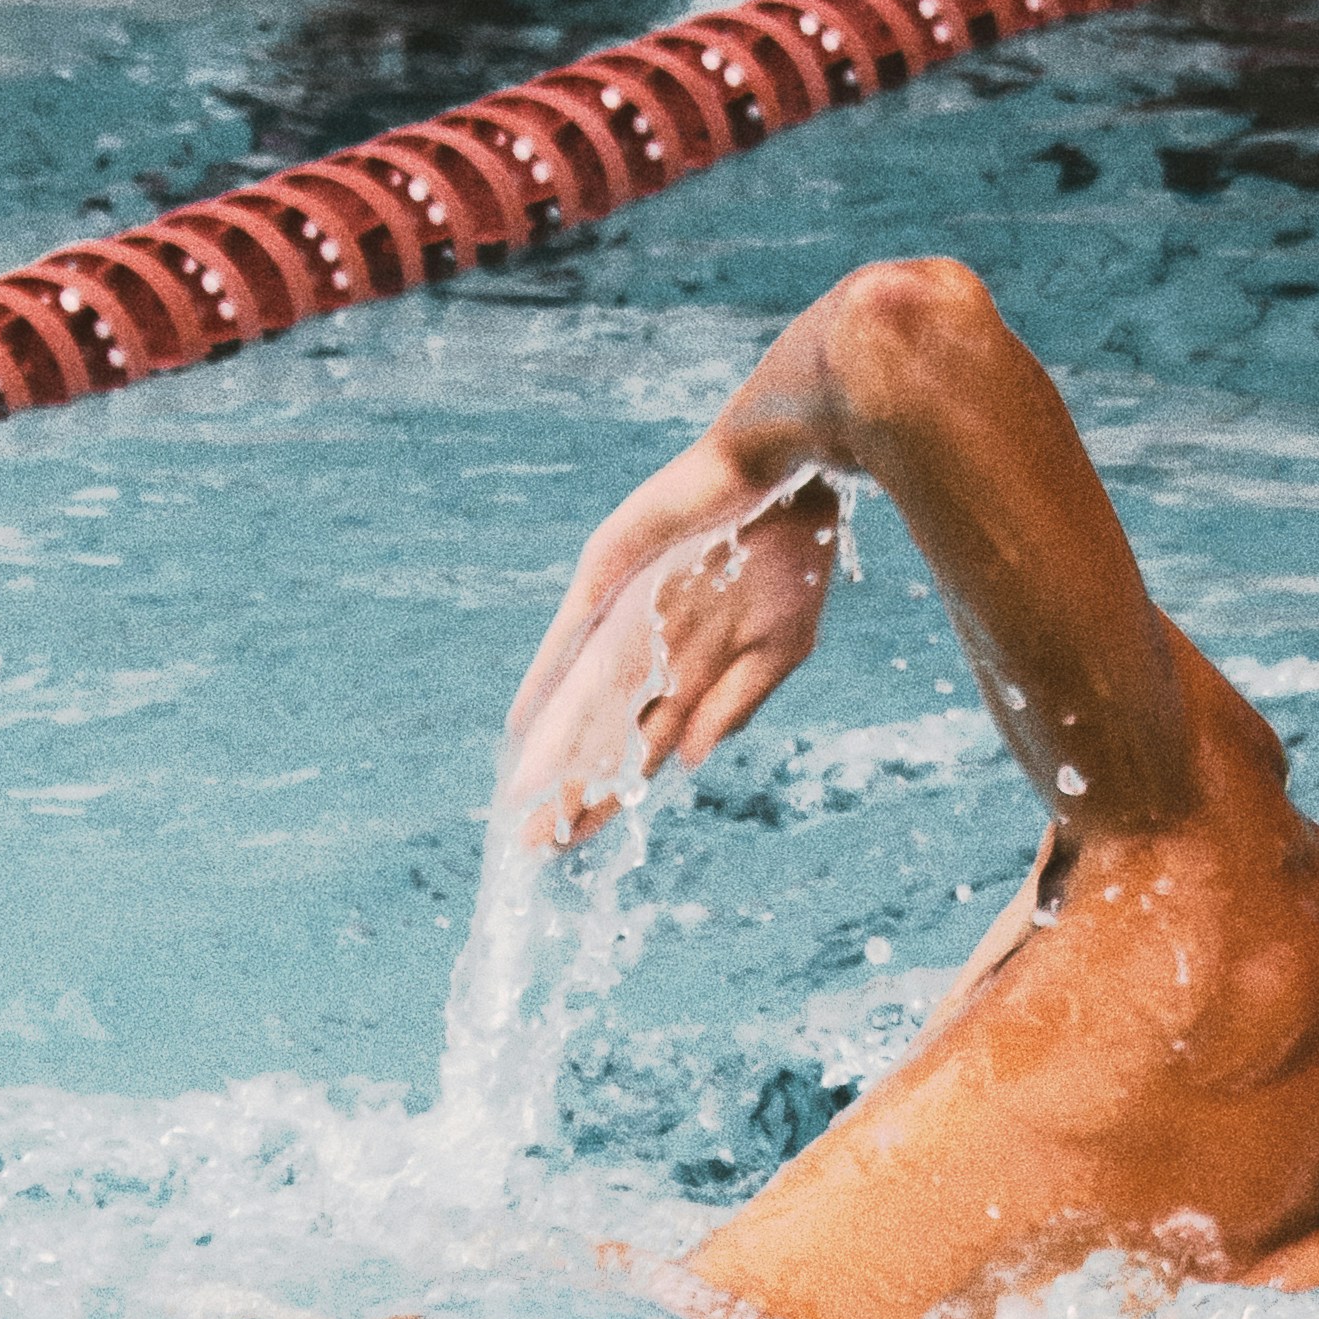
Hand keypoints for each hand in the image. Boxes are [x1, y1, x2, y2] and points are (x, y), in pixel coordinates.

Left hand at [503, 460, 842, 850]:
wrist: (794, 471)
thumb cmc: (794, 553)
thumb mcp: (780, 647)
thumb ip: (734, 705)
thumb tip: (688, 763)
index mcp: (688, 669)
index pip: (635, 746)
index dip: (606, 794)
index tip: (575, 842)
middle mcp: (650, 649)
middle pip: (601, 736)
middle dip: (571, 791)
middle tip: (534, 847)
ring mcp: (628, 614)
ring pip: (582, 701)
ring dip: (555, 753)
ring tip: (525, 805)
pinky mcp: (615, 576)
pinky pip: (573, 639)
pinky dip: (549, 682)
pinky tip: (523, 722)